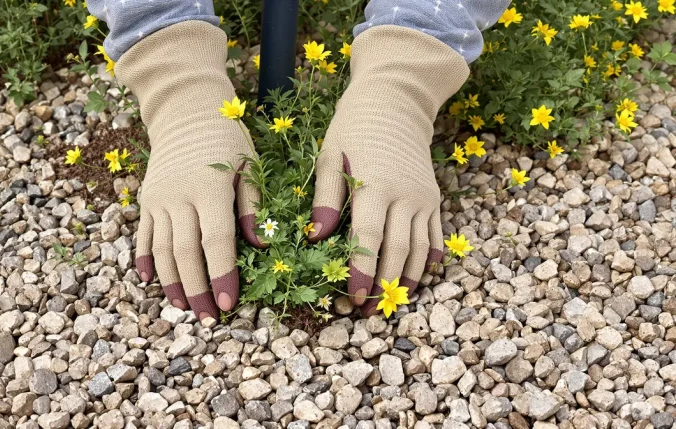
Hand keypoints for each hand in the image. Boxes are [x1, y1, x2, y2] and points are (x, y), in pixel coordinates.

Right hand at [115, 21, 262, 322]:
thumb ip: (253, 205)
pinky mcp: (146, 199)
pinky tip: (149, 282)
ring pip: (162, 250)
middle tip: (209, 319)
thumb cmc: (226, 139)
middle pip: (186, 253)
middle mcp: (180, 197)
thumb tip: (261, 245)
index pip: (216, 242)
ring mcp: (159, 199)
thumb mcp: (249, 165)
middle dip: (198, 290)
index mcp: (211, 189)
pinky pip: (142, 235)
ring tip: (182, 308)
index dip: (222, 276)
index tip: (229, 304)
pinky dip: (144, 260)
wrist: (184, 111)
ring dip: (172, 283)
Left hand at [308, 26, 468, 315]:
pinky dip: (428, 262)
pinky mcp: (435, 198)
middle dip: (383, 285)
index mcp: (375, 185)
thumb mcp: (330, 155)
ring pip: (420, 249)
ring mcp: (424, 198)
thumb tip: (316, 237)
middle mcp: (405, 196)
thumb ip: (325, 197)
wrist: (397, 101)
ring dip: (406, 280)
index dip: (362, 271)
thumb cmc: (353, 128)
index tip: (353, 298)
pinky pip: (436, 237)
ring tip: (389, 303)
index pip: (369, 238)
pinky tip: (417, 280)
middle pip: (398, 250)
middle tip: (366, 312)